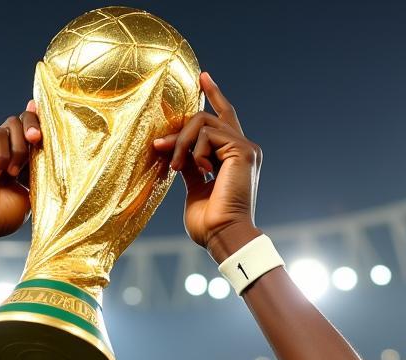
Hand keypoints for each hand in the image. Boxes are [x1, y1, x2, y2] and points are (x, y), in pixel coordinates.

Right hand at [0, 102, 41, 243]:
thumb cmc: (1, 216)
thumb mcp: (30, 193)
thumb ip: (39, 170)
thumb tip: (53, 148)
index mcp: (15, 161)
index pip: (29, 133)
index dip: (38, 121)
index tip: (44, 115)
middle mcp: (0, 150)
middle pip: (22, 119)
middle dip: (34, 125)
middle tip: (36, 139)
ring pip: (13, 124)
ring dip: (19, 149)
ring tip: (13, 173)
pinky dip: (3, 153)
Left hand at [153, 73, 260, 257]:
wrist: (223, 236)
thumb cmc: (210, 224)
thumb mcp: (194, 189)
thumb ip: (190, 166)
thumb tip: (174, 150)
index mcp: (234, 158)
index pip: (224, 118)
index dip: (214, 95)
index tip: (203, 77)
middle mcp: (244, 149)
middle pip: (207, 119)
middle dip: (179, 133)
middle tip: (159, 148)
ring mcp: (245, 148)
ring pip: (204, 123)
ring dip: (181, 144)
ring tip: (175, 167)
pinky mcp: (243, 150)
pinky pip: (208, 133)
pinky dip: (195, 150)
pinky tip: (200, 170)